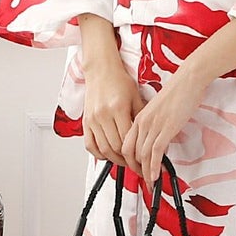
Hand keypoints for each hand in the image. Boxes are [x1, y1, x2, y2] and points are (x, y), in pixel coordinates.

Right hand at [82, 55, 144, 173]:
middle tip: (136, 165)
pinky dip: (99, 154)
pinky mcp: (85, 122)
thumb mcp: (136, 97)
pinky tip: (108, 155)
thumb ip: (141, 118)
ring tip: (124, 162)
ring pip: (103, 149)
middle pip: (115, 148)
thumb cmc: (120, 82)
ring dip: (114, 160)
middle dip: (127, 160)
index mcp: (118, 108)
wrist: (101, 70)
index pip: (128, 140)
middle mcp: (103, 115)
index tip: (144, 159)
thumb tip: (151, 137)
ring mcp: (92, 119)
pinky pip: (90, 145)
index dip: (136, 154)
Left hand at [121, 69, 206, 186]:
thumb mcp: (160, 111)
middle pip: (129, 152)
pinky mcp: (165, 129)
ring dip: (145, 172)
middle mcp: (142, 122)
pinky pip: (154, 153)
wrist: (188, 80)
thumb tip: (159, 141)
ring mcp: (152, 126)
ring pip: (141, 155)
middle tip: (144, 178)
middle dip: (135, 169)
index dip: (128, 160)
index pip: (126, 144)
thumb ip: (155, 125)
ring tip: (151, 182)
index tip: (137, 169)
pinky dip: (154, 167)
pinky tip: (156, 176)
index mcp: (139, 117)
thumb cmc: (178, 92)